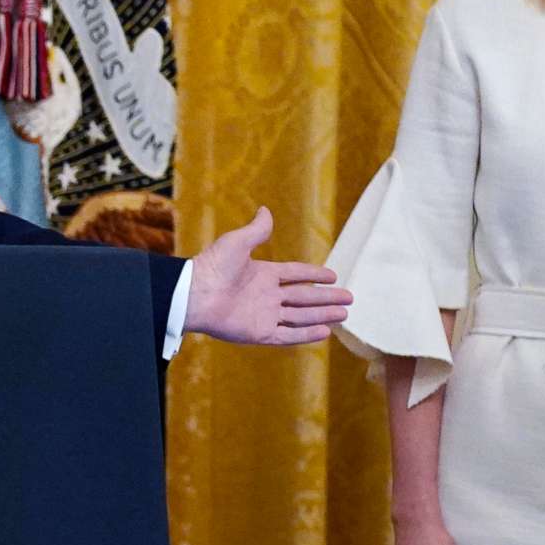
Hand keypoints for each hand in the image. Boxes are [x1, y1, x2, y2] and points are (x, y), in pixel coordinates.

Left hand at [184, 206, 351, 345]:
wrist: (194, 294)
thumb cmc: (213, 266)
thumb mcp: (237, 242)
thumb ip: (256, 230)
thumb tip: (265, 209)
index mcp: (263, 274)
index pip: (296, 274)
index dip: (314, 274)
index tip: (334, 276)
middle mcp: (266, 295)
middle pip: (304, 297)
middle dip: (326, 298)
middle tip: (349, 298)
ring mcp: (263, 315)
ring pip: (300, 317)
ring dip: (322, 315)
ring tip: (344, 314)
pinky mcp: (259, 333)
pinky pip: (287, 335)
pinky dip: (306, 335)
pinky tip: (325, 332)